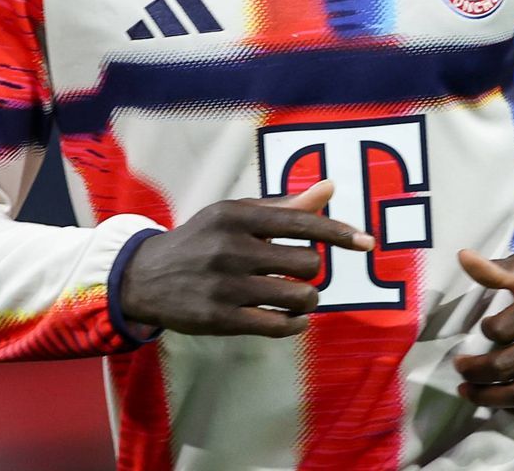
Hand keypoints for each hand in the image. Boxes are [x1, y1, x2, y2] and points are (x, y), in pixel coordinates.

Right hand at [119, 180, 373, 337]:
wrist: (145, 277)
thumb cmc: (201, 241)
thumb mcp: (234, 216)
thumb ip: (283, 206)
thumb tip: (329, 188)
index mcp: (237, 216)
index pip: (301, 222)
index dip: (339, 233)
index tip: (367, 242)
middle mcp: (232, 248)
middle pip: (307, 263)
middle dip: (311, 271)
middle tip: (296, 272)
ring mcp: (226, 286)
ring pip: (299, 297)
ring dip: (306, 300)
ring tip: (295, 298)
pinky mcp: (221, 319)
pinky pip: (279, 325)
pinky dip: (294, 324)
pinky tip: (291, 319)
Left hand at [452, 251, 513, 417]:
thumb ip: (497, 269)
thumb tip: (463, 257)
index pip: (505, 328)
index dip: (486, 331)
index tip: (484, 328)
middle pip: (513, 364)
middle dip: (478, 372)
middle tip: (461, 370)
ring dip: (493, 398)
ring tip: (471, 392)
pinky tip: (504, 403)